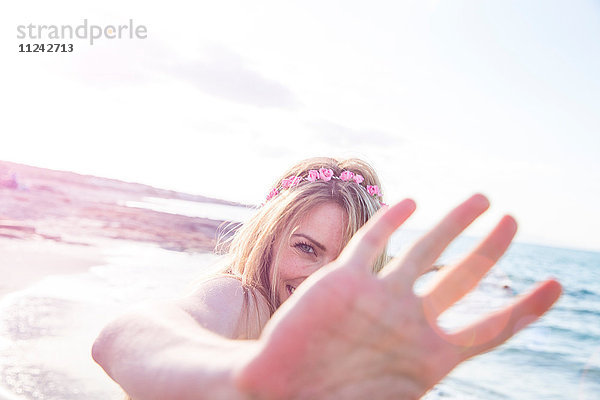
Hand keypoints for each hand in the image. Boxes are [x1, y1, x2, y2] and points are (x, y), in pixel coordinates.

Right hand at [234, 194, 561, 399]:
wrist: (280, 391)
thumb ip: (421, 387)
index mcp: (428, 355)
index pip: (490, 326)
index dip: (525, 307)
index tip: (556, 285)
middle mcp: (409, 320)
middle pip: (462, 276)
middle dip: (490, 248)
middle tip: (513, 221)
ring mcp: (378, 296)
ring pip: (424, 250)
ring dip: (453, 223)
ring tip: (481, 199)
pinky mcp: (343, 279)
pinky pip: (372, 243)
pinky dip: (392, 221)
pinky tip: (411, 203)